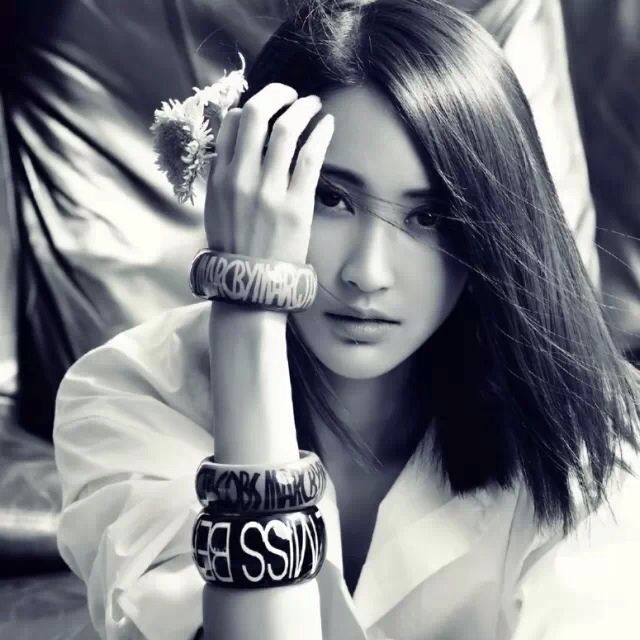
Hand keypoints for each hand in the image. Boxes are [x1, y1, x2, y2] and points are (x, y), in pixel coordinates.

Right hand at [204, 83, 333, 264]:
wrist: (251, 285)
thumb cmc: (236, 248)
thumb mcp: (217, 209)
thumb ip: (224, 176)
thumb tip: (236, 146)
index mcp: (220, 178)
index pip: (230, 124)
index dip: (248, 107)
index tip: (264, 108)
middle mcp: (241, 178)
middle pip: (255, 114)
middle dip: (276, 94)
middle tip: (290, 93)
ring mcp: (269, 191)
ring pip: (285, 129)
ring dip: (302, 108)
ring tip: (313, 104)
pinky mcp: (296, 204)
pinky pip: (310, 157)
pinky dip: (320, 133)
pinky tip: (327, 124)